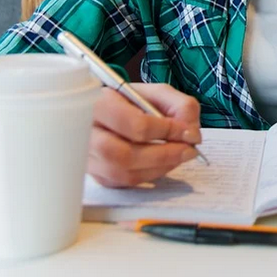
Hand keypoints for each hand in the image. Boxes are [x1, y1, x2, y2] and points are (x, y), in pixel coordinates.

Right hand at [87, 83, 201, 187]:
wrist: (105, 112)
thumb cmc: (131, 101)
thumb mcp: (156, 93)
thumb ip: (179, 106)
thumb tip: (191, 134)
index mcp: (98, 104)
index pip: (135, 125)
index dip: (167, 131)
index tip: (189, 132)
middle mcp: (85, 133)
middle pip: (124, 155)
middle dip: (164, 155)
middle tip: (188, 150)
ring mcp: (87, 157)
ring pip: (123, 174)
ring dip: (159, 168)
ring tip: (178, 156)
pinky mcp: (95, 174)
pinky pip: (124, 182)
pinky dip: (149, 175)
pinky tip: (161, 163)